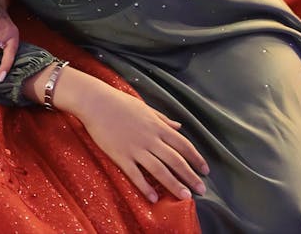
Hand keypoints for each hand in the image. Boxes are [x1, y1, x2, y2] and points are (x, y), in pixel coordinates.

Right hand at [43, 67, 207, 203]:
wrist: (95, 102)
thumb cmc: (119, 103)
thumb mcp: (145, 108)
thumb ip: (163, 119)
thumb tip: (179, 126)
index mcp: (158, 126)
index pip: (183, 145)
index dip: (196, 159)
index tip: (205, 170)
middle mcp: (150, 139)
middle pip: (175, 161)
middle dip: (190, 176)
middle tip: (201, 190)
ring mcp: (136, 148)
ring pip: (159, 170)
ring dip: (174, 185)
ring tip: (185, 197)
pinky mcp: (120, 156)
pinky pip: (135, 174)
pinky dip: (145, 187)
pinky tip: (154, 198)